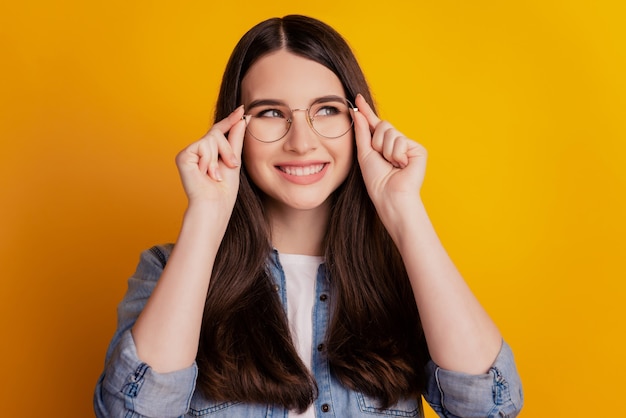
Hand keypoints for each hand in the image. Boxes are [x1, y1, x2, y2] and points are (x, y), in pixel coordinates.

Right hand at [175, 106, 245, 208]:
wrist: (215, 204)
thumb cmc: (225, 189)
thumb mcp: (234, 160)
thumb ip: (235, 139)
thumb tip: (242, 119)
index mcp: (209, 152)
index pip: (219, 131)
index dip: (230, 120)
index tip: (242, 109)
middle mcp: (198, 150)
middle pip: (216, 133)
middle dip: (228, 149)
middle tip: (231, 165)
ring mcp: (190, 152)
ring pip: (211, 138)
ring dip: (220, 157)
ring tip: (215, 174)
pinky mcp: (183, 156)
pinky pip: (202, 145)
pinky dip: (209, 160)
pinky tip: (205, 173)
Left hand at [353, 95, 427, 229]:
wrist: (390, 196)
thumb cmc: (377, 181)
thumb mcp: (364, 154)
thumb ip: (362, 132)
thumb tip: (357, 112)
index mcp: (382, 145)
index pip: (373, 124)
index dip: (366, 111)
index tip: (357, 99)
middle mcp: (396, 143)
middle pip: (383, 125)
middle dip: (377, 142)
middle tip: (382, 159)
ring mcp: (407, 145)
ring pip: (391, 132)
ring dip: (386, 150)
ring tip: (392, 164)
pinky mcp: (418, 149)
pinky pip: (401, 140)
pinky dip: (396, 154)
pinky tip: (401, 165)